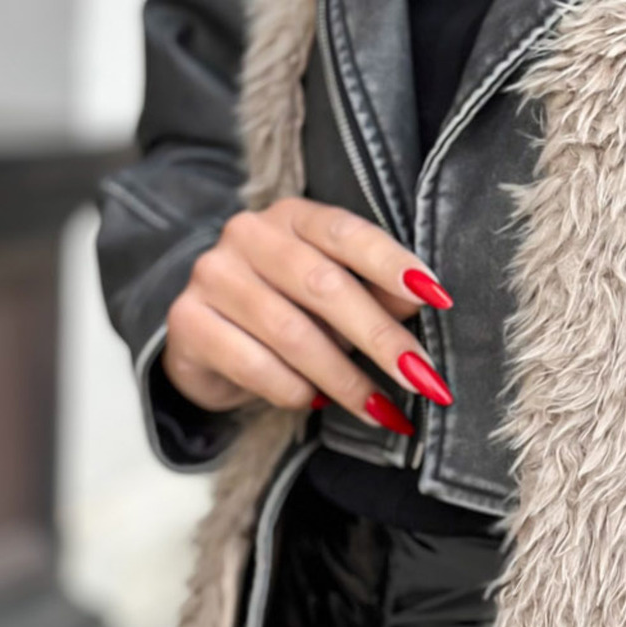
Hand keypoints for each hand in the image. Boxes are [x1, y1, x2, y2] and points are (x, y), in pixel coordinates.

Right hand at [162, 198, 453, 429]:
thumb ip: (378, 291)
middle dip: (380, 338)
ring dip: (344, 379)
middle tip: (422, 378)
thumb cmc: (287, 309)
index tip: (438, 297)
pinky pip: (255, 366)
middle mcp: (249, 235)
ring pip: (292, 334)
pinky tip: (315, 402)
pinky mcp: (187, 321)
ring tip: (379, 409)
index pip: (347, 233)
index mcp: (293, 217)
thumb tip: (425, 299)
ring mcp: (212, 275)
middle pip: (324, 286)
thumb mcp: (335, 294)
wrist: (207, 337)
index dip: (393, 265)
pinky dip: (295, 392)